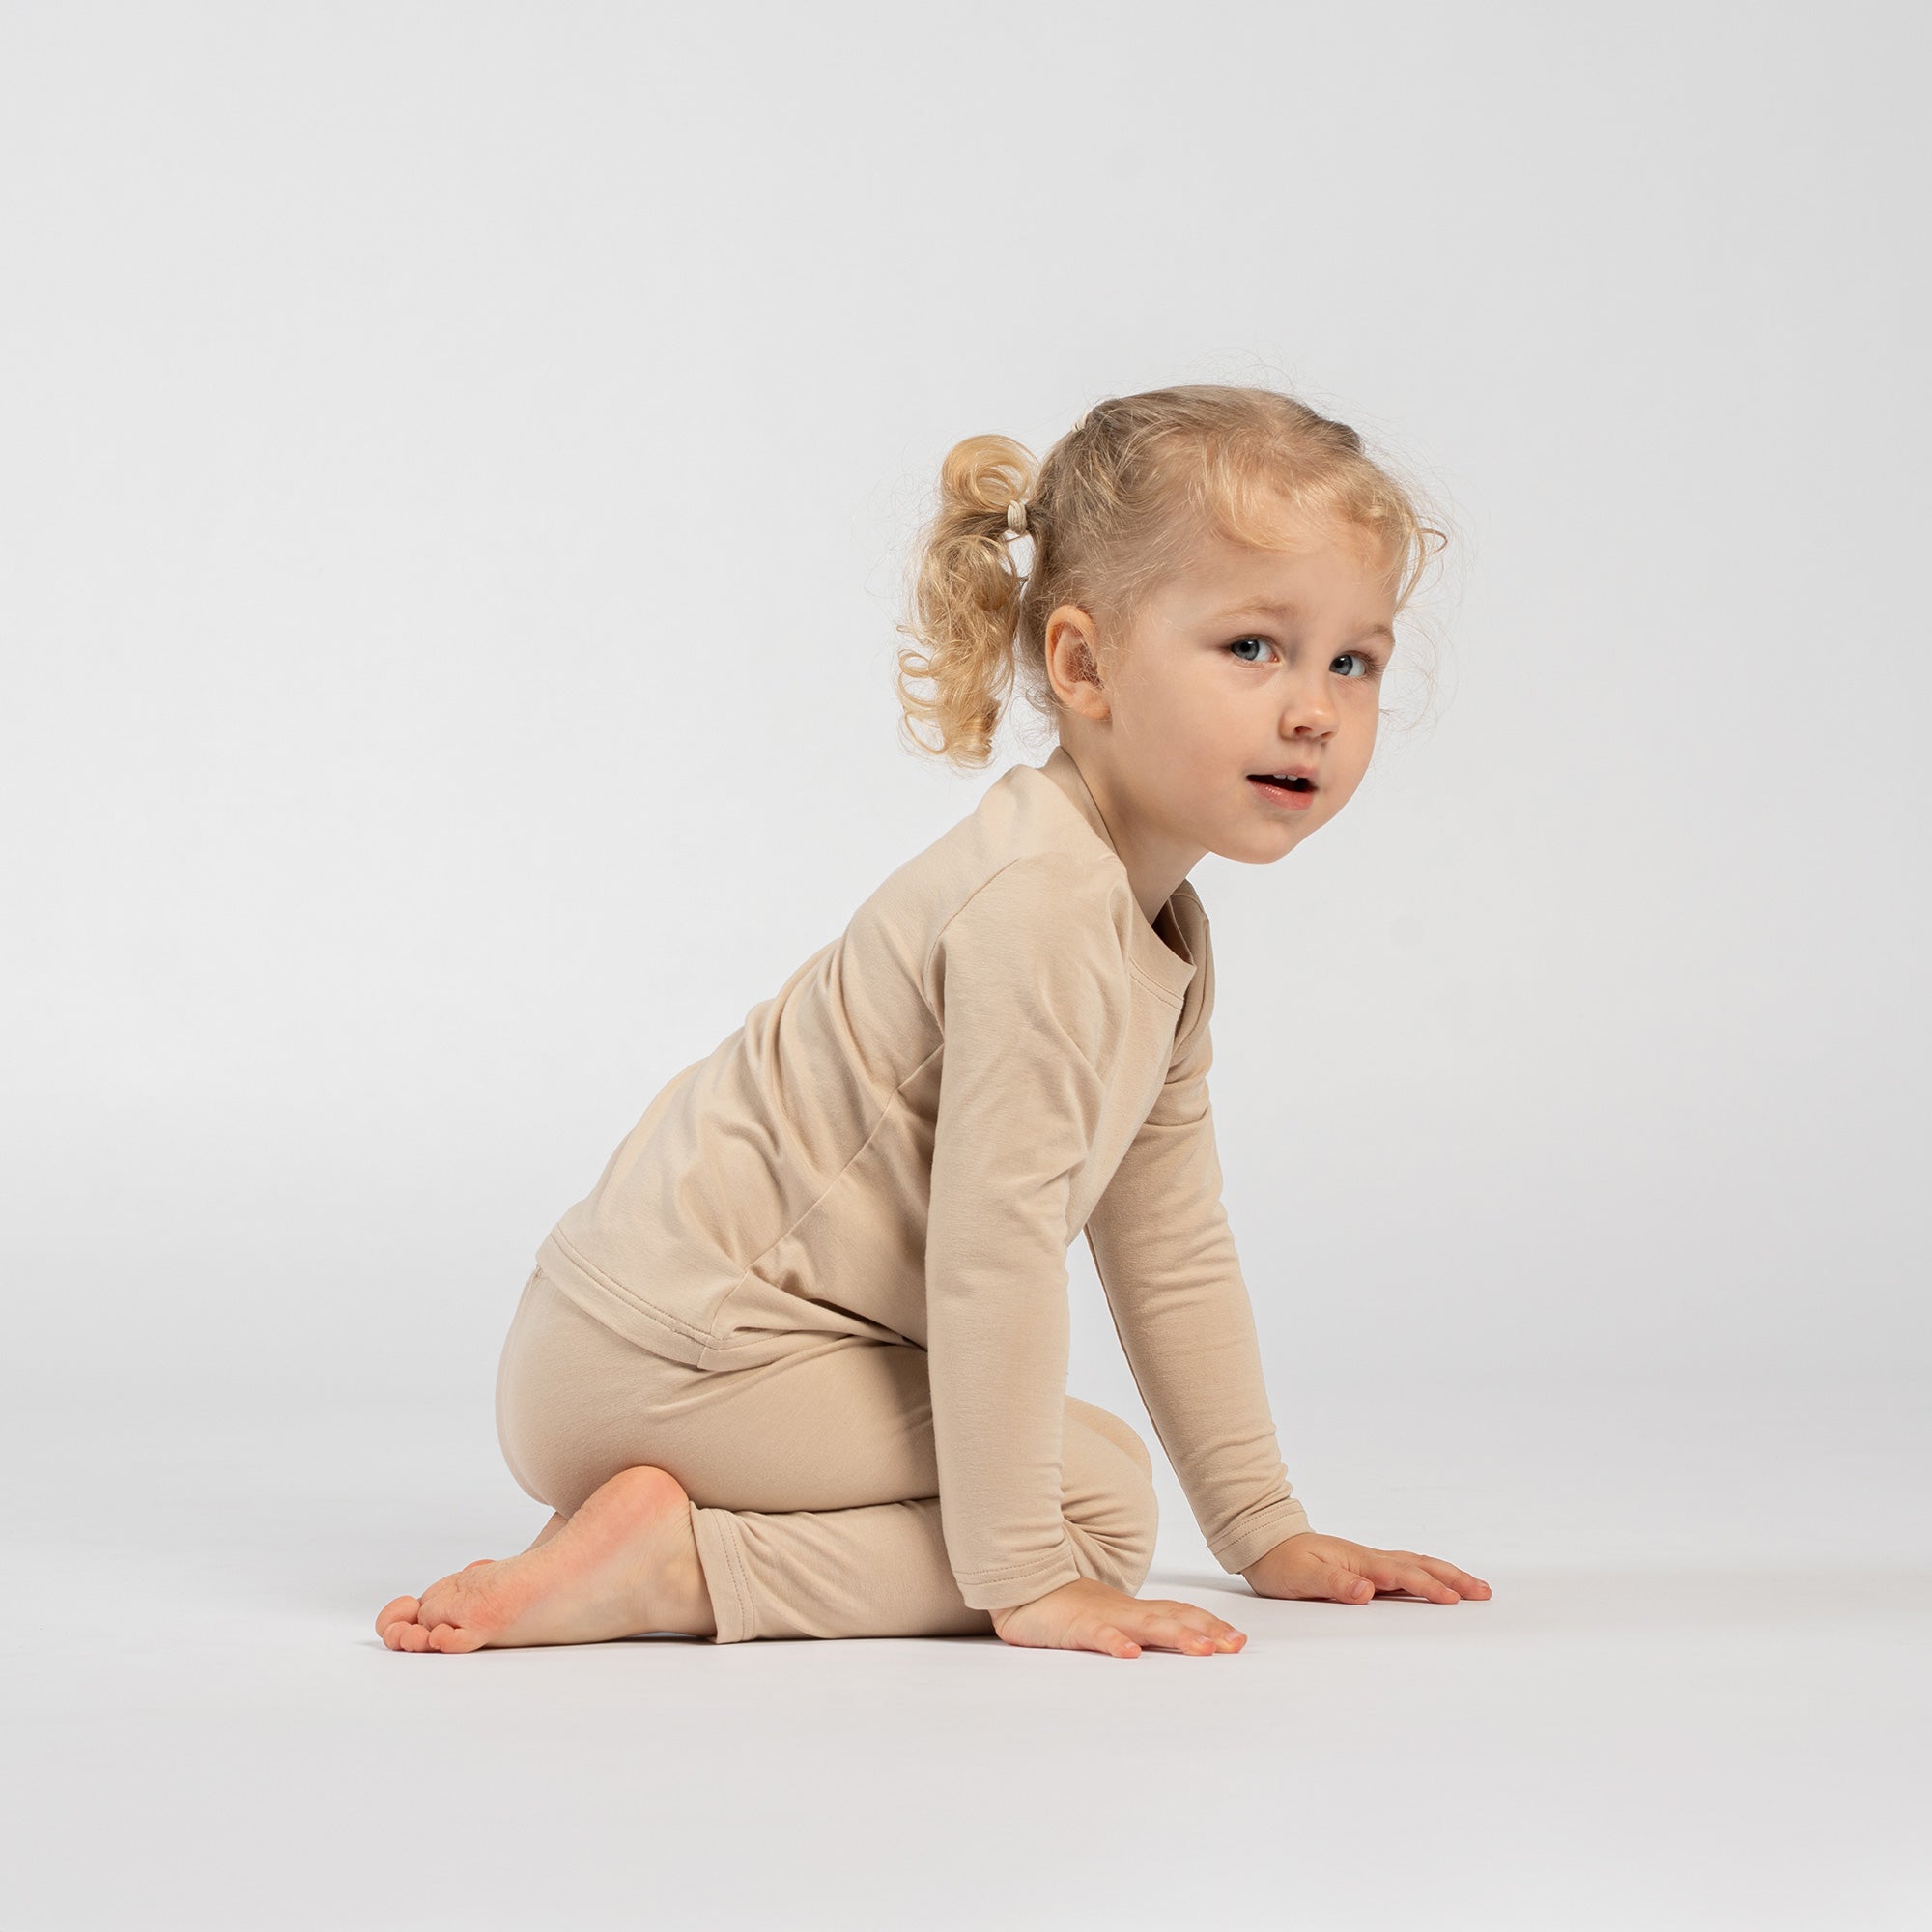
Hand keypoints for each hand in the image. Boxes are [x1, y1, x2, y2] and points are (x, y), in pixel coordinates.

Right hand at [989, 1576, 1247, 1658]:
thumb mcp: (1110, 1623)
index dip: (1210, 1625)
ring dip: (1177, 1635)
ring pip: (1145, 1625)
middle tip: (1236, 1645)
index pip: (1180, 1613)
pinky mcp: (1075, 1626)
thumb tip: (1174, 1648)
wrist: (1024, 1590)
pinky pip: (1097, 1634)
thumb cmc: (1069, 1611)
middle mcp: (1125, 1611)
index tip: (1239, 1640)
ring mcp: (1102, 1616)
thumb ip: (1138, 1633)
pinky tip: (1130, 1654)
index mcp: (1134, 1611)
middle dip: (1207, 1631)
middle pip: (1173, 1617)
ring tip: (1203, 1650)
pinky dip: (1115, 1643)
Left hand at [1241, 1531, 1490, 1604]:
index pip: (1401, 1575)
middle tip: (1484, 1592)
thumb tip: (1367, 1591)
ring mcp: (1369, 1562)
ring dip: (1446, 1575)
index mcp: (1359, 1562)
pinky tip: (1437, 1584)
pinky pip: (1405, 1570)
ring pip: (1416, 1565)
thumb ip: (1334, 1584)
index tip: (1454, 1599)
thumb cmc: (1282, 1563)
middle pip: (1419, 1565)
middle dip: (1453, 1578)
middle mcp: (1369, 1559)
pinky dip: (1428, 1575)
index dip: (1428, 1587)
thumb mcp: (1301, 1578)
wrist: (1265, 1543)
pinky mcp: (1365, 1569)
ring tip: (1474, 1588)